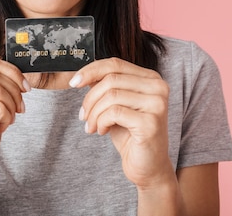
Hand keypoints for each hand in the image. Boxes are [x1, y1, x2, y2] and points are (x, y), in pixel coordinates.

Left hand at [71, 58, 172, 187]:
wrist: (147, 166)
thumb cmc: (130, 134)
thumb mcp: (115, 105)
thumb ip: (105, 87)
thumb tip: (83, 74)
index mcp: (150, 78)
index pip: (115, 64)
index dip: (91, 70)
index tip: (73, 82)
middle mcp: (158, 87)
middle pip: (111, 79)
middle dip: (90, 98)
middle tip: (83, 115)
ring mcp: (157, 104)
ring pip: (111, 96)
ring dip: (93, 113)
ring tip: (91, 126)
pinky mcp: (151, 122)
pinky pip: (114, 113)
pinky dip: (101, 122)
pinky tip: (102, 131)